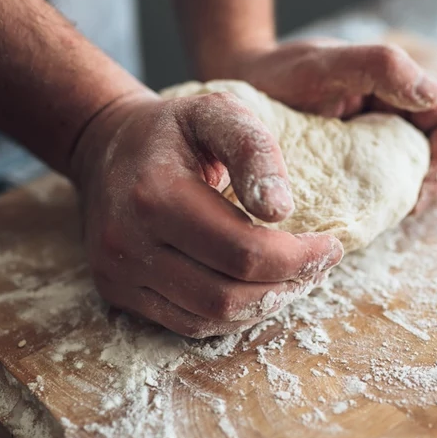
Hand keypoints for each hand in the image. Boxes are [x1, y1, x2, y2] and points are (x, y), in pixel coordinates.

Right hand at [70, 90, 344, 338]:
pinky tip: (256, 289)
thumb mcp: (217, 114)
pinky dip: (232, 315)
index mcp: (155, 195)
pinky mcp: (117, 292)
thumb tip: (280, 210)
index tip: (331, 245)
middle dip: (287, 285)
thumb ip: (254, 151)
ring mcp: (118, 273)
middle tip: (318, 266)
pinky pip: (187, 324)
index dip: (299, 258)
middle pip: (227, 294)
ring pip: (209, 317)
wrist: (105, 146)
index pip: (243, 251)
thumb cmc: (173, 130)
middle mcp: (128, 242)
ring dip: (263, 306)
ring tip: (293, 278)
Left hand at [211, 38, 436, 211]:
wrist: (238, 86)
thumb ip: (380, 66)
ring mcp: (379, 139)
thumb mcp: (324, 64)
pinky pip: (386, 187)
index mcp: (402, 85)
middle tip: (399, 210)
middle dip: (430, 183)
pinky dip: (380, 202)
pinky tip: (353, 214)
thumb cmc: (279, 72)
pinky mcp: (358, 163)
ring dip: (407, 195)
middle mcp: (398, 112)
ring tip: (375, 214)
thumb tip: (428, 95)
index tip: (418, 188)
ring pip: (418, 174)